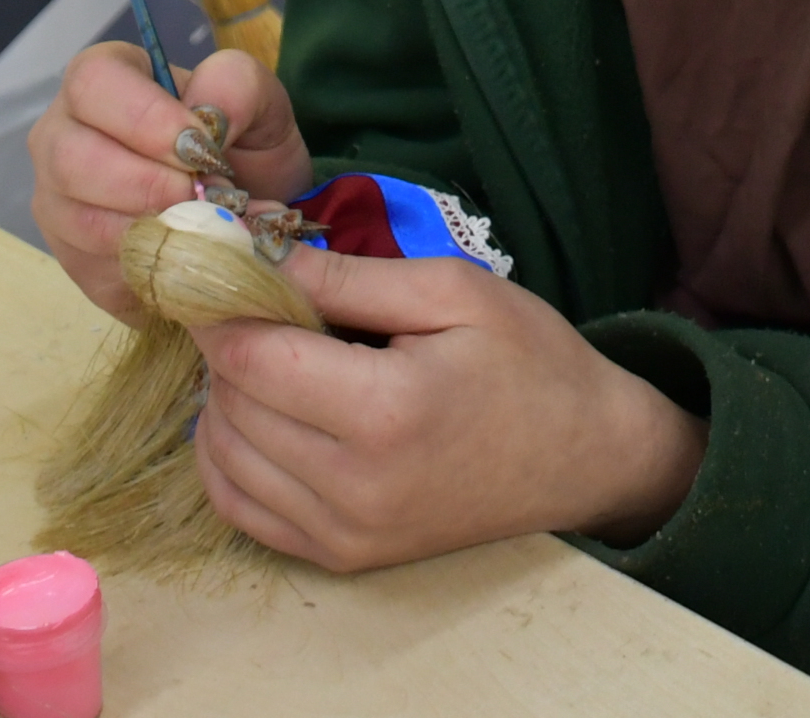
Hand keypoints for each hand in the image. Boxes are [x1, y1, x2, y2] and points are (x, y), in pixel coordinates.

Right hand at [27, 39, 310, 318]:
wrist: (245, 207)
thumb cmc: (239, 140)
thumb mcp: (256, 99)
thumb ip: (235, 86)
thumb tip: (210, 116)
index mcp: (101, 81)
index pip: (91, 84)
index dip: (144, 117)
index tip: (198, 147)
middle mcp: (62, 137)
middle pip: (72, 160)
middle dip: (148, 183)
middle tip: (203, 194)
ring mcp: (59, 203)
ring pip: (81, 222)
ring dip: (153, 228)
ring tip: (204, 223)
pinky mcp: (74, 261)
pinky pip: (98, 270)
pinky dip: (153, 266)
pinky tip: (188, 251)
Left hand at [194, 244, 707, 568]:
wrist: (586, 458)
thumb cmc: (529, 362)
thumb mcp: (453, 291)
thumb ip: (350, 276)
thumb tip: (255, 250)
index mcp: (386, 410)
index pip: (252, 358)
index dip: (223, 307)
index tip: (226, 272)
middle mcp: (355, 485)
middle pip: (232, 406)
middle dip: (228, 349)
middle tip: (256, 308)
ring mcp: (346, 533)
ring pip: (225, 459)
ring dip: (225, 401)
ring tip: (268, 360)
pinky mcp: (343, 558)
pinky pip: (242, 511)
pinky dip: (230, 460)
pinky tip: (261, 418)